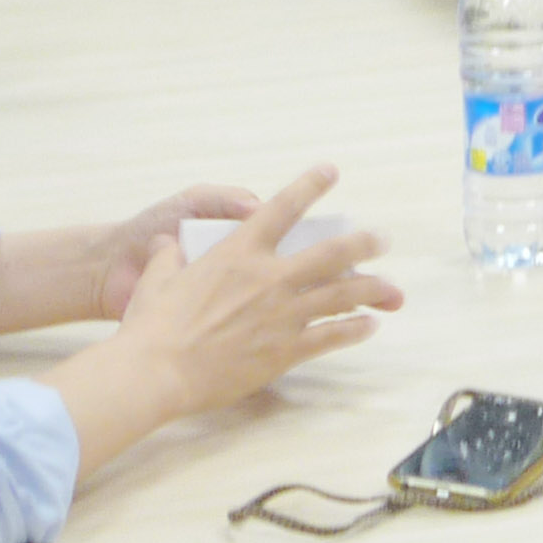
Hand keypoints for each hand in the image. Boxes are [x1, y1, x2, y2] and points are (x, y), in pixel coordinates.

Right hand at [52, 168, 402, 475]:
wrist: (156, 372)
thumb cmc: (151, 325)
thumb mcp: (157, 278)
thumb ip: (168, 256)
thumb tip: (166, 243)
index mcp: (239, 253)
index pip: (282, 208)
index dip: (309, 186)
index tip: (330, 171)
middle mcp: (268, 278)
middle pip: (331, 253)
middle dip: (363, 242)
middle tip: (382, 238)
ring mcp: (282, 315)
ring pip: (341, 295)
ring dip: (371, 288)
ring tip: (392, 288)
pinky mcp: (285, 351)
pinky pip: (331, 337)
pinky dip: (355, 330)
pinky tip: (370, 326)